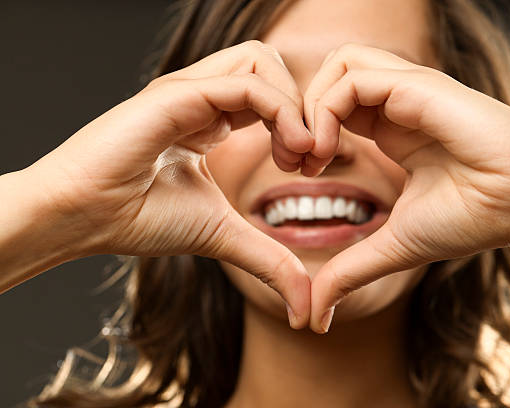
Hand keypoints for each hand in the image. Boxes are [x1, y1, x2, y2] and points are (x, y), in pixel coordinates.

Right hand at [26, 40, 312, 327]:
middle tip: (310, 157)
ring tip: (297, 153)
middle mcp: (202, 96)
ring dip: (295, 105)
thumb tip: (304, 307)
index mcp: (210, 118)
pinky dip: (281, 111)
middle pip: (270, 64)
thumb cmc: (139, 219)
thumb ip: (268, 260)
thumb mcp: (223, 235)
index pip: (270, 93)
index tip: (310, 170)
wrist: (86, 218)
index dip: (301, 125)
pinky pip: (246, 84)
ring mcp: (189, 90)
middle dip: (304, 107)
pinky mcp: (178, 95)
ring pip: (261, 60)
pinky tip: (287, 151)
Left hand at [303, 43, 509, 332]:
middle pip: (328, 76)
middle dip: (297, 112)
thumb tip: (314, 317)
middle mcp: (395, 103)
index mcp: (390, 128)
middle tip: (295, 160)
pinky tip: (327, 149)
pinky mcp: (418, 87)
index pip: (332, 104)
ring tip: (311, 154)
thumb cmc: (471, 218)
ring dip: (310, 105)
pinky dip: (326, 108)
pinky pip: (354, 76)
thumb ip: (349, 273)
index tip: (300, 172)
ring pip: (338, 64)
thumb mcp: (392, 247)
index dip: (305, 131)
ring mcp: (406, 91)